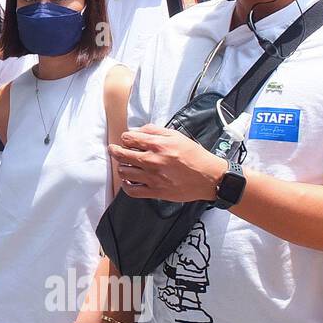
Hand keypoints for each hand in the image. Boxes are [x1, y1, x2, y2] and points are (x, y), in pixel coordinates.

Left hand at [109, 124, 226, 203]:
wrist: (209, 177)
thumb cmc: (194, 155)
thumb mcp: (176, 135)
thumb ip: (154, 130)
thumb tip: (137, 131)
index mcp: (158, 145)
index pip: (128, 138)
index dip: (125, 138)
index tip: (126, 140)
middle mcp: (153, 161)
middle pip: (122, 155)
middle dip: (115, 150)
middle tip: (114, 149)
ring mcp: (153, 178)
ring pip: (124, 172)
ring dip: (121, 167)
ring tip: (124, 165)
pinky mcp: (156, 192)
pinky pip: (132, 191)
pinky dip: (126, 186)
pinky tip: (128, 181)